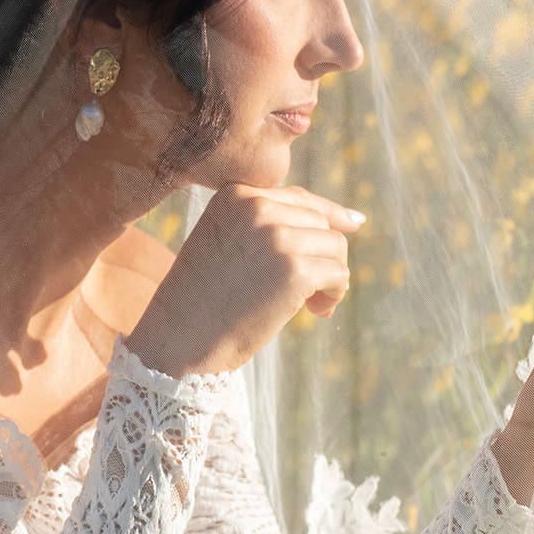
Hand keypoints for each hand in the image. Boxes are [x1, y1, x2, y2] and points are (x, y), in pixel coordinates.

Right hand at [124, 183, 365, 376]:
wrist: (179, 339)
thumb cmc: (205, 296)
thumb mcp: (228, 240)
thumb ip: (272, 222)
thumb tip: (354, 219)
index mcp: (235, 194)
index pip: (298, 198)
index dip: (326, 217)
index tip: (352, 226)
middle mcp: (256, 207)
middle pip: (320, 221)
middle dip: (322, 254)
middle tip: (311, 291)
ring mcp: (277, 237)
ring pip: (335, 245)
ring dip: (331, 275)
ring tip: (313, 303)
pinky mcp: (295, 270)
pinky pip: (338, 273)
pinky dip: (335, 293)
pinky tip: (317, 311)